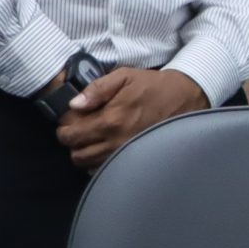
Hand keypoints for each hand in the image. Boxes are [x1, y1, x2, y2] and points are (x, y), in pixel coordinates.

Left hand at [56, 66, 208, 170]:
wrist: (184, 98)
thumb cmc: (153, 87)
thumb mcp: (124, 77)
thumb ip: (97, 89)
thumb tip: (74, 104)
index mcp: (110, 120)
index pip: (71, 135)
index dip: (64, 128)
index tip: (68, 122)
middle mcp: (115, 142)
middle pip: (77, 155)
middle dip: (72, 143)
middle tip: (77, 131)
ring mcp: (125, 154)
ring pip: (89, 166)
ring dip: (85, 154)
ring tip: (91, 139)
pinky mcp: (134, 160)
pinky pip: (105, 170)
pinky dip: (98, 162)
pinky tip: (104, 148)